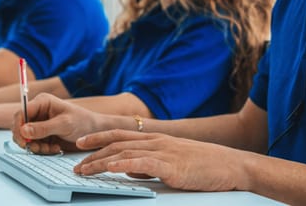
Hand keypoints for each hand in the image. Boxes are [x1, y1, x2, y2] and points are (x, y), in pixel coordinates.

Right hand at [12, 93, 101, 154]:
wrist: (94, 132)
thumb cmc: (83, 122)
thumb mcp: (64, 124)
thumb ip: (44, 128)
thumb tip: (23, 130)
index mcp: (42, 102)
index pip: (21, 113)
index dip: (18, 127)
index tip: (24, 141)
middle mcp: (38, 112)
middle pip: (20, 127)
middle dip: (27, 140)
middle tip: (38, 148)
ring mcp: (40, 124)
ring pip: (25, 138)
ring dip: (35, 147)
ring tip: (51, 149)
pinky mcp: (43, 135)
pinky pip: (33, 144)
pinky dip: (41, 149)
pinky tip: (54, 149)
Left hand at [74, 129, 249, 191]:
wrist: (230, 164)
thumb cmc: (205, 164)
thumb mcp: (173, 160)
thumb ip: (151, 162)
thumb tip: (130, 168)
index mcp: (157, 139)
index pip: (121, 135)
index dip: (99, 138)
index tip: (81, 144)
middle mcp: (157, 142)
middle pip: (117, 144)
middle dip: (93, 153)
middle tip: (75, 164)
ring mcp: (163, 152)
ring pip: (124, 153)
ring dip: (100, 161)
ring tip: (83, 170)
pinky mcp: (171, 166)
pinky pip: (142, 163)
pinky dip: (123, 164)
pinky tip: (110, 168)